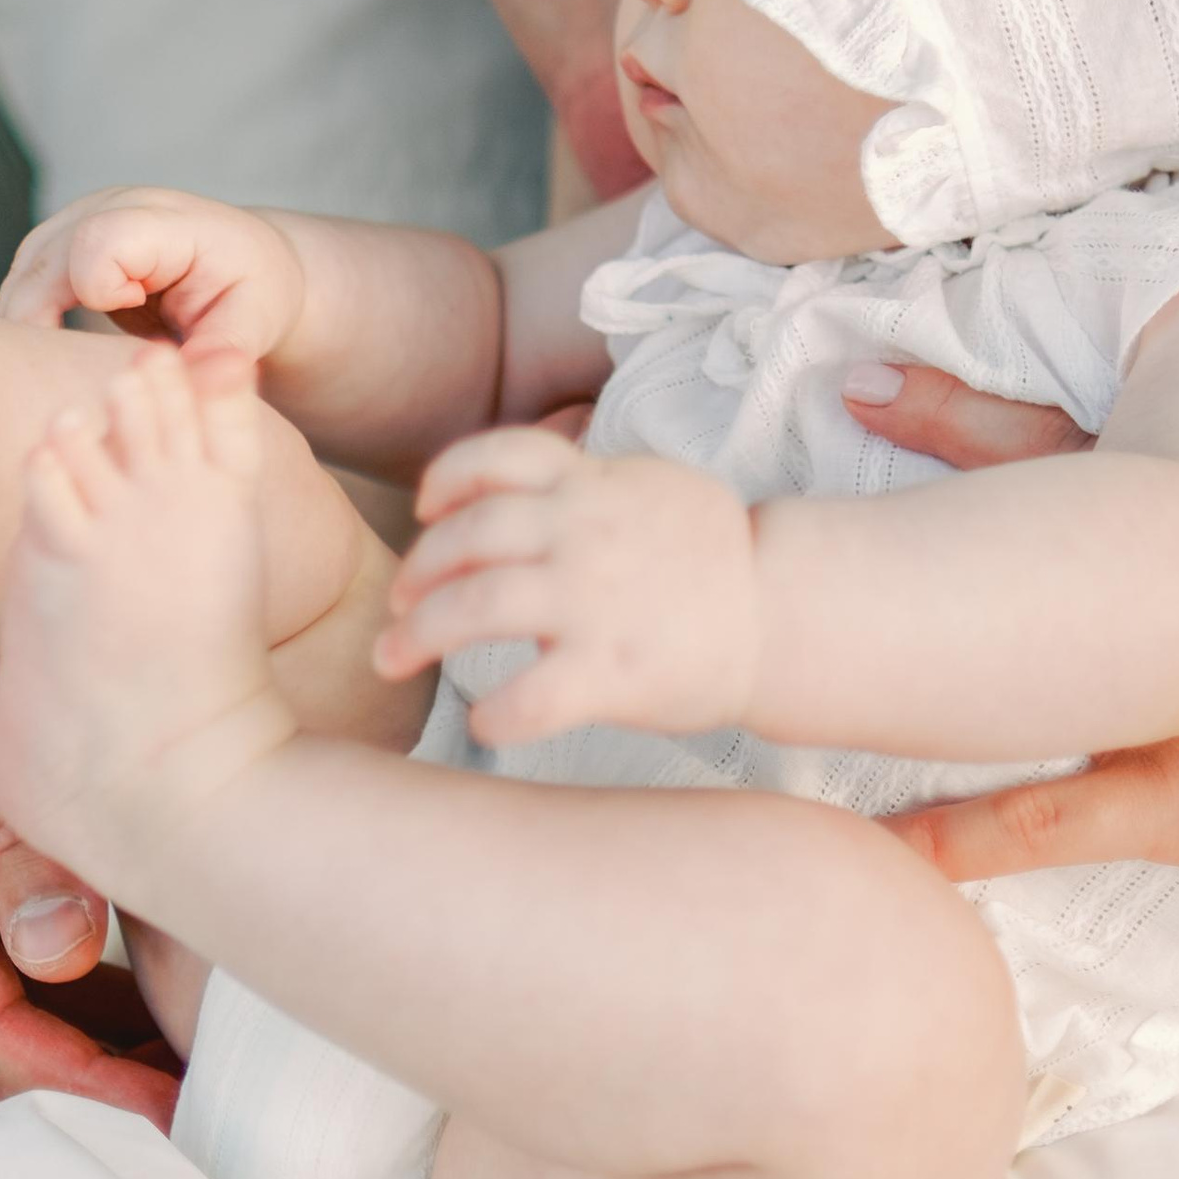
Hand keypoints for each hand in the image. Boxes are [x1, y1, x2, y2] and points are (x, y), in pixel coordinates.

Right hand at [0, 186, 308, 376]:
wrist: (243, 264)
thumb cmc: (251, 292)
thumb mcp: (255, 322)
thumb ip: (224, 351)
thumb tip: (203, 382)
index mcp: (165, 221)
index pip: (98, 243)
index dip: (100, 290)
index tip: (134, 315)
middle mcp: (111, 206)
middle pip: (41, 263)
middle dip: (49, 328)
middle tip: (81, 373)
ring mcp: (77, 219)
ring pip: (21, 277)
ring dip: (35, 330)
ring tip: (74, 366)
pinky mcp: (58, 244)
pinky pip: (21, 285)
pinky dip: (32, 325)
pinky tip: (62, 355)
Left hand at [374, 426, 757, 746]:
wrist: (785, 616)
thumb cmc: (711, 560)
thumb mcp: (651, 487)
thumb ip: (584, 482)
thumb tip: (509, 487)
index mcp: (594, 485)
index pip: (500, 455)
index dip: (448, 478)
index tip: (428, 510)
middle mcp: (586, 533)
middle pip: (467, 538)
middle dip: (417, 574)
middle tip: (398, 609)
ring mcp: (596, 602)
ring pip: (477, 609)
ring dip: (419, 636)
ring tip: (393, 659)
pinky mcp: (612, 671)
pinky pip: (529, 698)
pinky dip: (493, 715)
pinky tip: (484, 723)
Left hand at [844, 362, 1178, 897]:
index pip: (1071, 461)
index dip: (969, 419)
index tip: (873, 374)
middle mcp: (1176, 613)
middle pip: (1028, 513)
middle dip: (934, 455)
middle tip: (835, 390)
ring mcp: (1172, 707)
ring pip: (1010, 668)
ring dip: (905, 654)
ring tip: (789, 632)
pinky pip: (1056, 822)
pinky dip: (967, 838)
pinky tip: (886, 854)